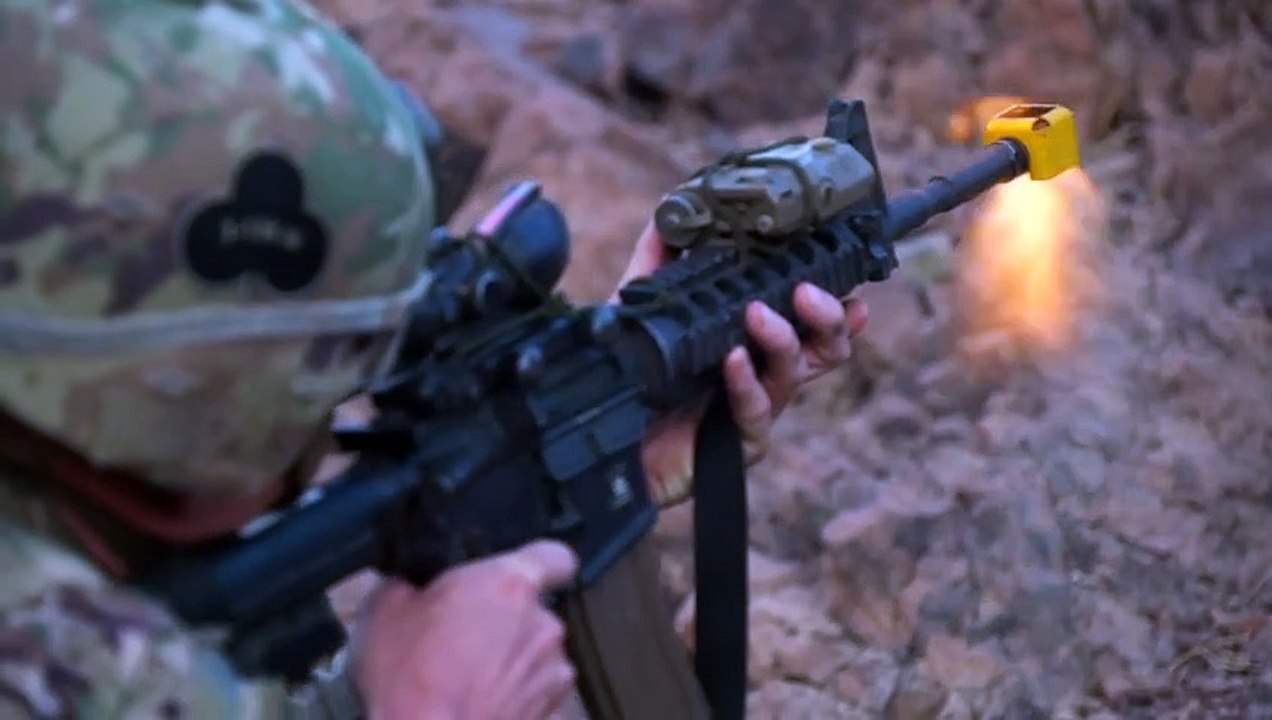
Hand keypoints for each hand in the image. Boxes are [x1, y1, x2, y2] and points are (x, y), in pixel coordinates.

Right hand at [351, 540, 579, 719]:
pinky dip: (514, 699)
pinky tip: (478, 707)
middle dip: (505, 623)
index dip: (539, 563)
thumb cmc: (410, 680)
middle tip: (462, 639)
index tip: (516, 577)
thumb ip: (409, 583)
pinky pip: (534, 696)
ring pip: (536, 656)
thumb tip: (407, 582)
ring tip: (466, 681)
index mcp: (511, 584)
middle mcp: (544, 624)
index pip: (555, 555)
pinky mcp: (552, 714)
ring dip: (510, 663)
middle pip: (535, 612)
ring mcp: (553, 673)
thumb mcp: (384, 612)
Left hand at [613, 222, 869, 506]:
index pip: (807, 320)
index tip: (847, 277)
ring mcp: (753, 410)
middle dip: (828, 317)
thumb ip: (656, 264)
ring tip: (756, 314)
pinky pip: (755, 412)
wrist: (604, 444)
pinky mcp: (736, 444)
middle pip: (824, 348)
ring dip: (783, 340)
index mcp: (752, 344)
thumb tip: (669, 213)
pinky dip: (746, 383)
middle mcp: (762, 375)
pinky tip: (733, 360)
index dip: (835, 302)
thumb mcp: (640, 312)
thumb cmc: (630, 382)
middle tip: (806, 292)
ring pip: (794, 375)